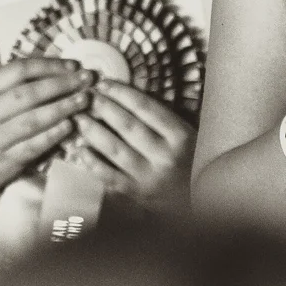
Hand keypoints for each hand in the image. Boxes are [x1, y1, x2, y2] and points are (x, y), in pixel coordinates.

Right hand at [0, 58, 94, 217]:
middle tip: (87, 80)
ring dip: (61, 108)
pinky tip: (70, 127)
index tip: (74, 64)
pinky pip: (31, 145)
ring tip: (84, 100)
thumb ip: (17, 90)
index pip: (18, 69)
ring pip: (31, 119)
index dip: (49, 65)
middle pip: (28, 92)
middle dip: (61, 84)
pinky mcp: (3, 160)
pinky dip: (53, 135)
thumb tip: (62, 74)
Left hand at [70, 79, 194, 212]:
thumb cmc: (194, 163)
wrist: (207, 202)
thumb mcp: (191, 136)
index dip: (122, 93)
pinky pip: (110, 176)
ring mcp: (150, 177)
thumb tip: (128, 96)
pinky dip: (93, 163)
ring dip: (93, 132)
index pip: (146, 107)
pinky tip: (80, 151)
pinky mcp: (138, 195)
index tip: (104, 83)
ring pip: (115, 149)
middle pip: (128, 125)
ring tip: (79, 119)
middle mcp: (165, 155)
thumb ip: (165, 120)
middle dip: (103, 108)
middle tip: (85, 96)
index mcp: (181, 136)